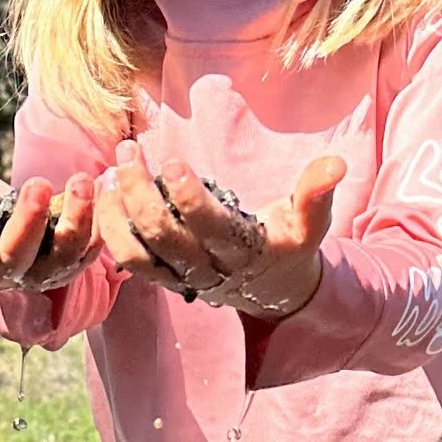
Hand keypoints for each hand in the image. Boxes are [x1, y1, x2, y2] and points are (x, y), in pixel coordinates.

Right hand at [0, 117, 100, 286]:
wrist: (19, 236)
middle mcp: (2, 268)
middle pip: (12, 254)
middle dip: (26, 222)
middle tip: (37, 184)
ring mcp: (41, 271)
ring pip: (59, 256)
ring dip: (73, 220)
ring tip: (80, 182)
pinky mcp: (74, 265)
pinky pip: (90, 250)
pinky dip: (100, 222)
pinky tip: (103, 188)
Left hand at [93, 145, 346, 318]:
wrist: (274, 291)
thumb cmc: (289, 243)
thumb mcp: (310, 222)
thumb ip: (317, 193)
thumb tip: (337, 163)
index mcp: (245, 253)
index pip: (211, 229)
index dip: (189, 200)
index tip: (173, 163)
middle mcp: (210, 270)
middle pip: (166, 237)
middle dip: (141, 194)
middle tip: (128, 151)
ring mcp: (183, 278)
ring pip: (139, 253)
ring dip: (117, 212)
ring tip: (108, 171)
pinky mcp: (164, 278)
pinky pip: (128, 260)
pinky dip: (110, 229)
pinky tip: (103, 193)